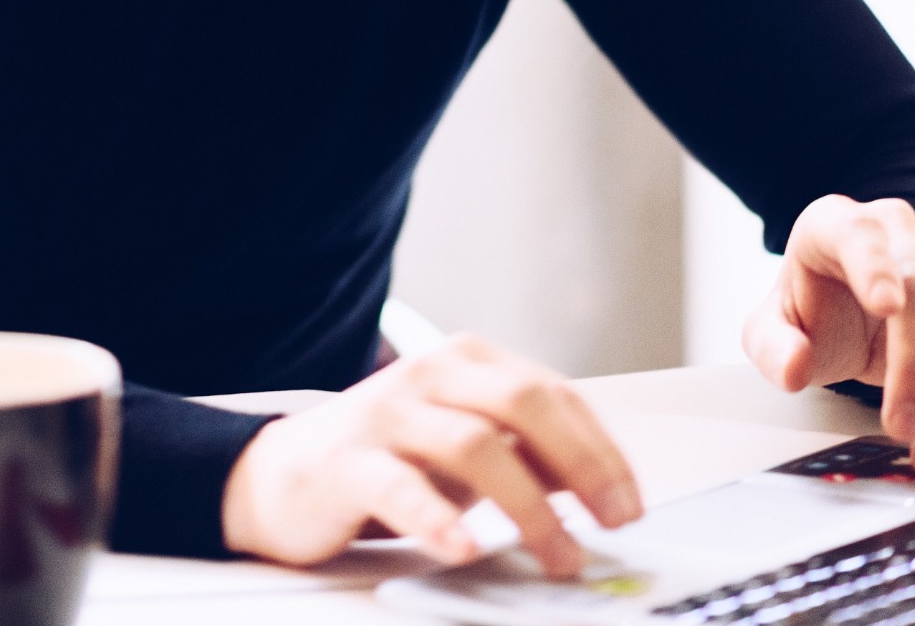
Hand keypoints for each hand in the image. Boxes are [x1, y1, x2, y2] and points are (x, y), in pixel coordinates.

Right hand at [220, 334, 641, 578]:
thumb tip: (596, 486)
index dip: (600, 449)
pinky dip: (437, 517)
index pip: (553, 394)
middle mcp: (429, 374)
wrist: (284, 475)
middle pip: (522, 403)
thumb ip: (526, 456)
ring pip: (473, 445)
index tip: (630, 502)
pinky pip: (399, 485)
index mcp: (466, 361)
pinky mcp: (346, 460)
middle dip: (580, 464)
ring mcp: (385, 414)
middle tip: (611, 521)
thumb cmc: (389, 460)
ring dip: (528, 506)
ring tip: (558, 554)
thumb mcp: (466, 450)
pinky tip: (463, 547)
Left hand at [743, 195, 914, 474]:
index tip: (886, 308)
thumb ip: (773, 347)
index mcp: (836, 224)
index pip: (859, 237)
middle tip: (901, 426)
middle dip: (914, 367)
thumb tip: (792, 368)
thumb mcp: (775, 329)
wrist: (853, 310)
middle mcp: (896, 226)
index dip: (875, 270)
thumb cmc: (816, 311)